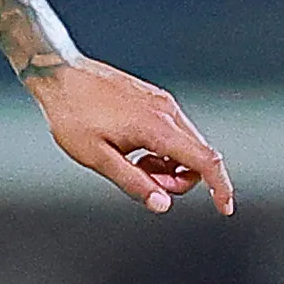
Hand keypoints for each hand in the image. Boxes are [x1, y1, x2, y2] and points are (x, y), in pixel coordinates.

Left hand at [28, 58, 232, 215]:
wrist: (59, 75)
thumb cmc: (73, 115)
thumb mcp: (97, 158)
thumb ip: (133, 182)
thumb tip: (162, 204)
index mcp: (156, 127)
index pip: (204, 160)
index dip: (220, 187)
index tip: (224, 208)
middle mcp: (167, 111)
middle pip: (198, 156)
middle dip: (179, 179)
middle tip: (144, 181)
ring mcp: (162, 101)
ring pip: (186, 144)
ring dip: (169, 165)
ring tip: (133, 164)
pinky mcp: (154, 98)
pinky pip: (174, 131)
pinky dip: (163, 149)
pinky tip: (134, 150)